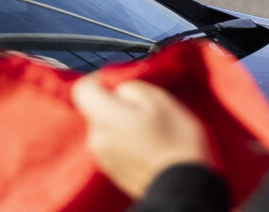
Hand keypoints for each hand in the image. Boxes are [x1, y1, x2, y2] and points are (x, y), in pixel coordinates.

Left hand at [72, 75, 211, 199]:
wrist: (186, 189)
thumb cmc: (177, 140)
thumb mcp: (160, 100)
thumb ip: (131, 87)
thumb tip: (118, 90)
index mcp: (104, 117)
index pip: (82, 89)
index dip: (99, 80)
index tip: (118, 82)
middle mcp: (96, 138)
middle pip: (95, 109)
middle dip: (115, 105)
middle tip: (144, 110)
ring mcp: (103, 158)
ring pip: (105, 129)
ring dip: (121, 125)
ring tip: (150, 131)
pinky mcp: (113, 173)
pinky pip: (113, 147)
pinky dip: (125, 143)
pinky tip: (148, 148)